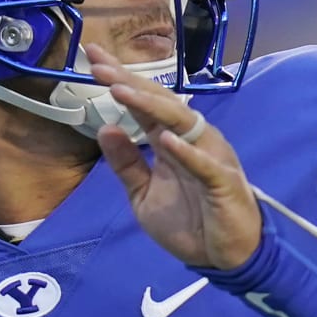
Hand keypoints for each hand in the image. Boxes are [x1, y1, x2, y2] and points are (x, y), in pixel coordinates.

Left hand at [86, 42, 261, 270]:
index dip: (120, 80)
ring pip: (181, 124)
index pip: (144, 104)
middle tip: (99, 65)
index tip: (92, 60)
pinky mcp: (223, 183)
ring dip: (151, 106)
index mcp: (172, 140)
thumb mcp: (143, 194)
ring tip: (121, 90)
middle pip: (160, 102)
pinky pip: (204, 164)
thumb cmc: (189, 221)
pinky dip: (187, 152)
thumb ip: (126, 163)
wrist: (225, 257)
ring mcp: (209, 157)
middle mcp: (192, 139)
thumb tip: (105, 128)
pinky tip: (166, 139)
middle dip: (129, 82)